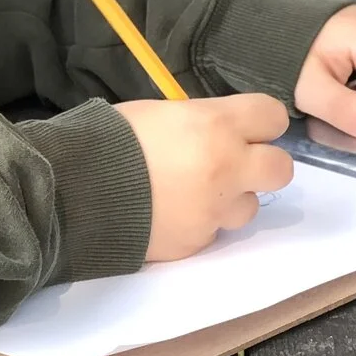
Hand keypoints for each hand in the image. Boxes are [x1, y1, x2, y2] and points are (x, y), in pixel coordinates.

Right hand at [118, 94, 294, 261]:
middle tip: (235, 164)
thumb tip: (218, 130)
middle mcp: (228, 168)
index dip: (261, 122)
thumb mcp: (160, 112)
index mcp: (217, 125)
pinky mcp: (198, 242)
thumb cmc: (109, 140)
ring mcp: (215, 210)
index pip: (274, 116)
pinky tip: (170, 214)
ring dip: (230, 199)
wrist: (73, 194)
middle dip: (262, 164)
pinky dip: (200, 223)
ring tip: (193, 193)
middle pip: (281, 169)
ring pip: (250, 206)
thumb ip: (200, 120)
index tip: (247, 127)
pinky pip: (214, 231)